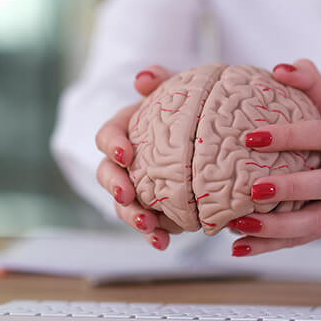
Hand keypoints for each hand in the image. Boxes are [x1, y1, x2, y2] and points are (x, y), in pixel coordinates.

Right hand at [94, 65, 184, 250]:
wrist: (212, 135)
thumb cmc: (190, 107)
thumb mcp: (181, 89)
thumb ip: (163, 79)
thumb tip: (143, 78)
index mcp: (127, 130)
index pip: (108, 136)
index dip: (112, 145)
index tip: (126, 154)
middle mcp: (126, 162)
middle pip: (107, 175)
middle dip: (115, 187)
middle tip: (128, 196)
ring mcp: (138, 187)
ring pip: (124, 205)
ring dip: (132, 217)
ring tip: (148, 226)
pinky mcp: (154, 208)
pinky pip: (148, 224)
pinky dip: (153, 234)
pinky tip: (163, 243)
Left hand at [226, 59, 320, 256]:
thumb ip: (311, 82)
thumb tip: (281, 68)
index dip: (290, 136)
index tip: (252, 136)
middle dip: (289, 188)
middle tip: (253, 187)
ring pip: (313, 222)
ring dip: (275, 228)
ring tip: (238, 223)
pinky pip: (300, 241)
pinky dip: (269, 246)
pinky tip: (238, 246)